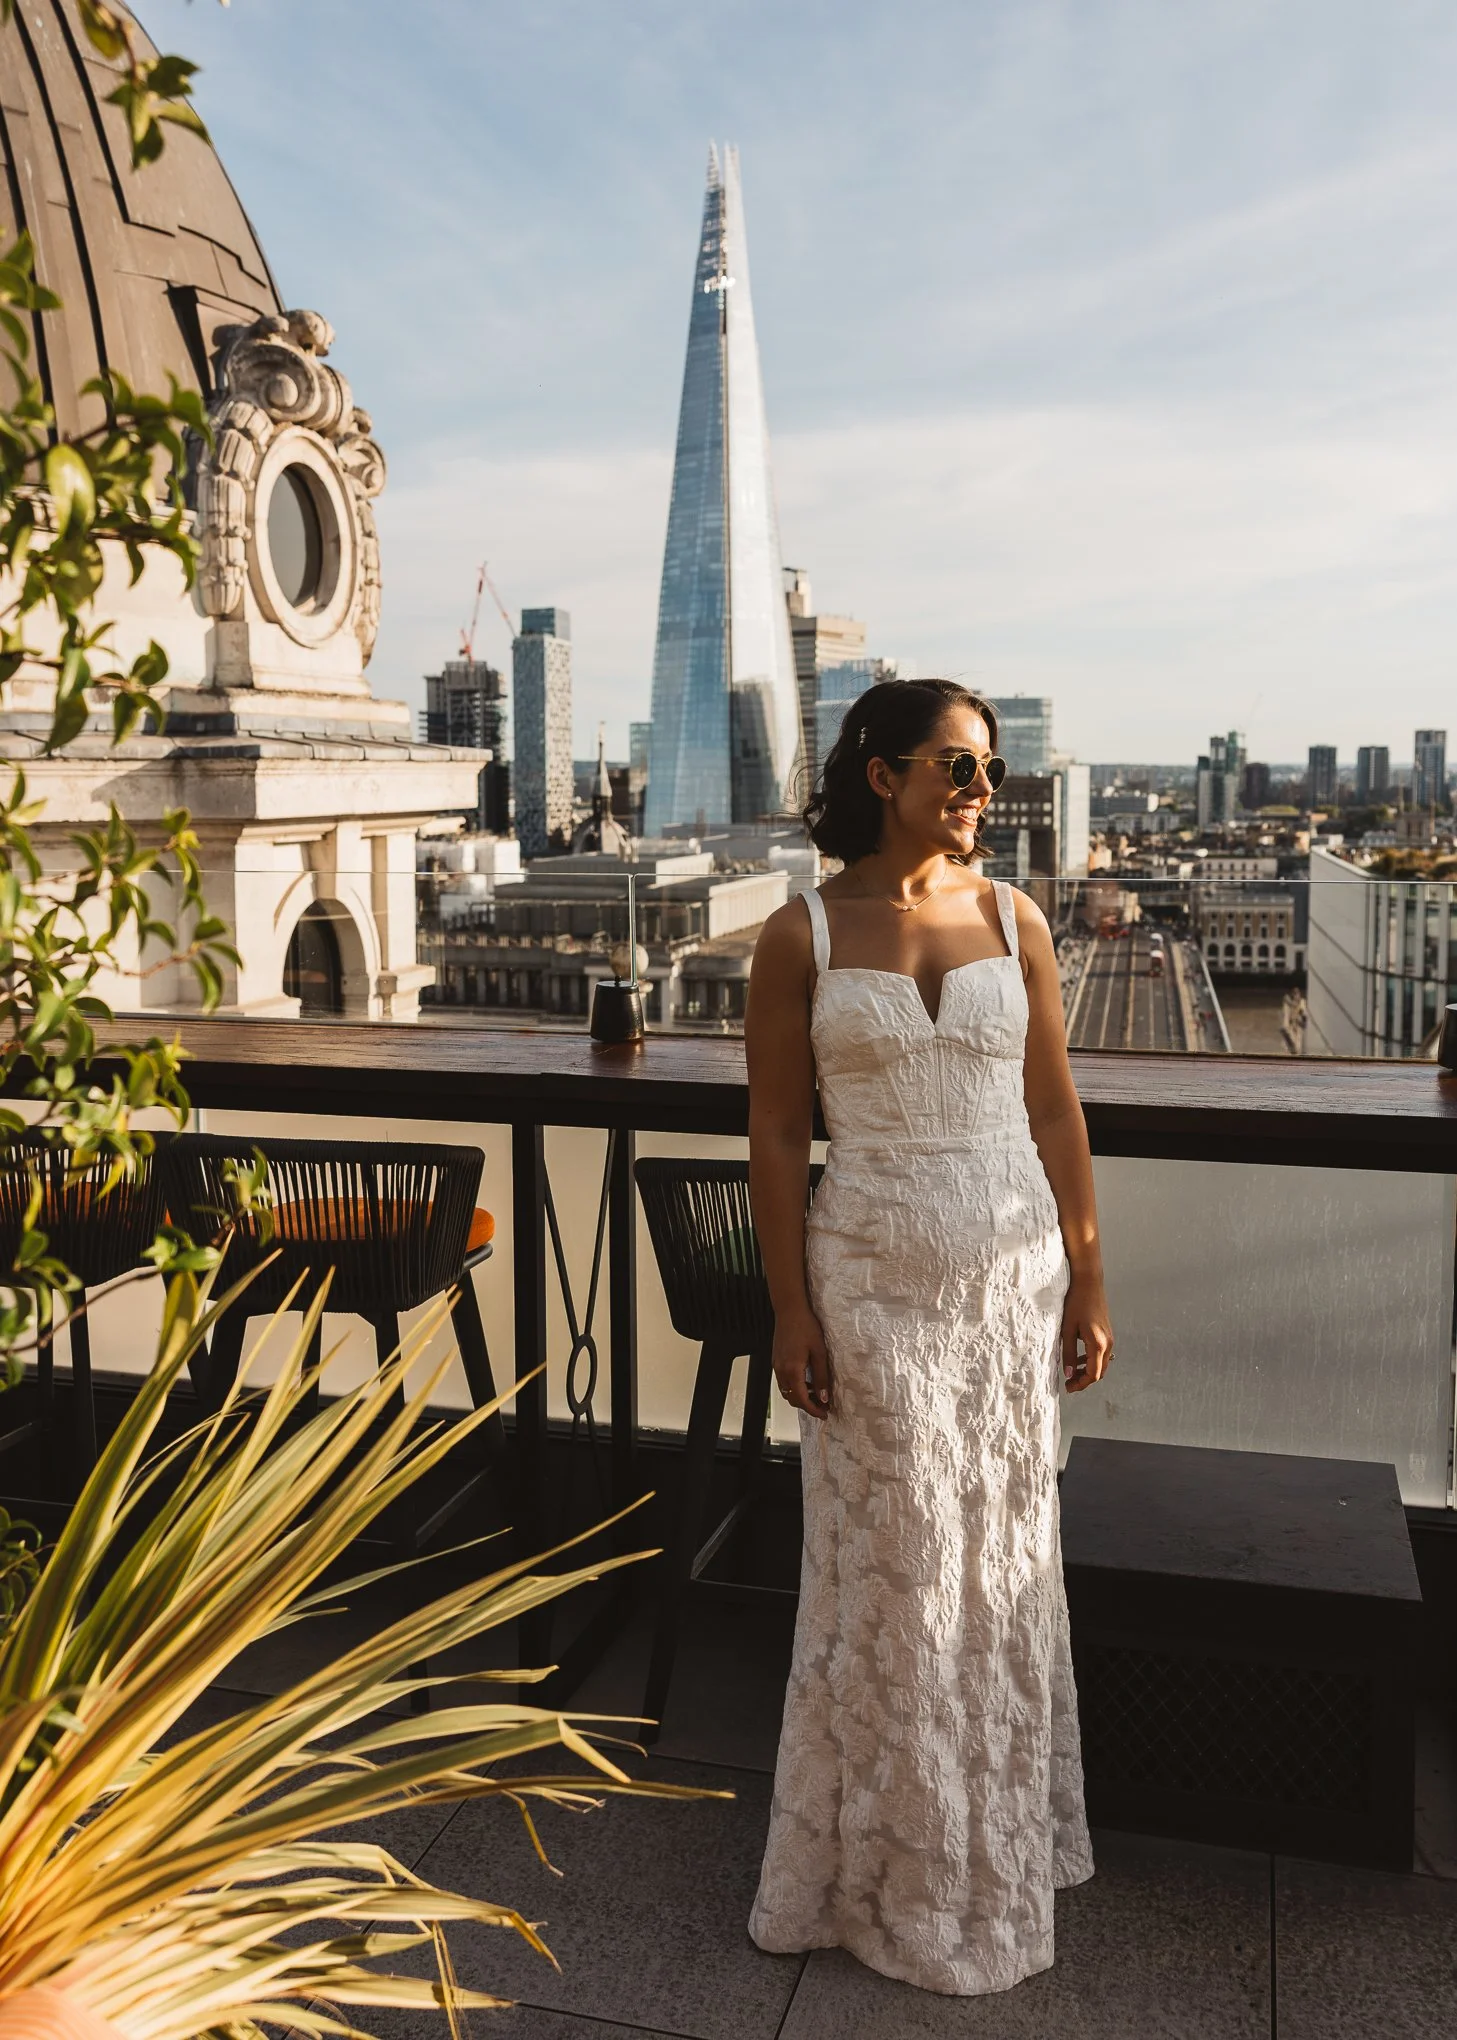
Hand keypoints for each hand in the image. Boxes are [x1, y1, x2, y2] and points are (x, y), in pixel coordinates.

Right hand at [773, 1305, 833, 1420]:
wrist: (789, 1310)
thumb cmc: (806, 1326)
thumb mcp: (820, 1352)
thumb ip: (821, 1376)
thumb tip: (824, 1397)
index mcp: (793, 1370)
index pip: (802, 1400)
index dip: (814, 1410)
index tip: (824, 1413)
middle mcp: (781, 1371)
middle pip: (792, 1399)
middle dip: (808, 1406)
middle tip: (823, 1406)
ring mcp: (776, 1366)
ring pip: (787, 1391)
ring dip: (800, 1397)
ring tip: (817, 1394)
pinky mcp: (776, 1361)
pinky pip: (784, 1382)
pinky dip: (794, 1387)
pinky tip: (806, 1381)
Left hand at [1061, 1272, 1112, 1393]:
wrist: (1089, 1282)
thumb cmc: (1076, 1303)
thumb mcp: (1067, 1329)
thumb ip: (1069, 1353)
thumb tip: (1068, 1374)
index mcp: (1098, 1344)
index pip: (1093, 1374)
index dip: (1081, 1384)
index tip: (1068, 1388)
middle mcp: (1108, 1343)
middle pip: (1099, 1372)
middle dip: (1085, 1380)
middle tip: (1069, 1383)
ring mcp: (1110, 1338)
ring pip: (1102, 1363)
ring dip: (1088, 1370)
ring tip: (1072, 1373)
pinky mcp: (1107, 1333)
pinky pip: (1102, 1353)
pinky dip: (1092, 1360)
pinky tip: (1079, 1358)